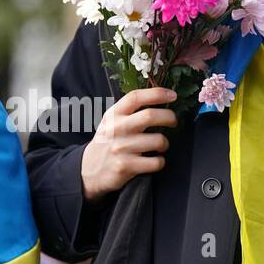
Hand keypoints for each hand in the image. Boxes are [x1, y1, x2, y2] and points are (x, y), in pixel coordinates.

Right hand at [80, 87, 176, 201]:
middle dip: (169, 117)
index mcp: (114, 115)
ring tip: (161, 145)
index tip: (172, 95)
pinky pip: (156, 162)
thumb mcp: (111, 121)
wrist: (90, 170)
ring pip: (158, 140)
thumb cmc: (107, 142)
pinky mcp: (126, 166)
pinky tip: (154, 160)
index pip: (135, 97)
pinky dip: (160, 161)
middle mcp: (116, 129)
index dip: (157, 93)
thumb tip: (160, 98)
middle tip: (173, 121)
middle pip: (149, 116)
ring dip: (165, 143)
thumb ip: (129, 110)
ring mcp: (121, 148)